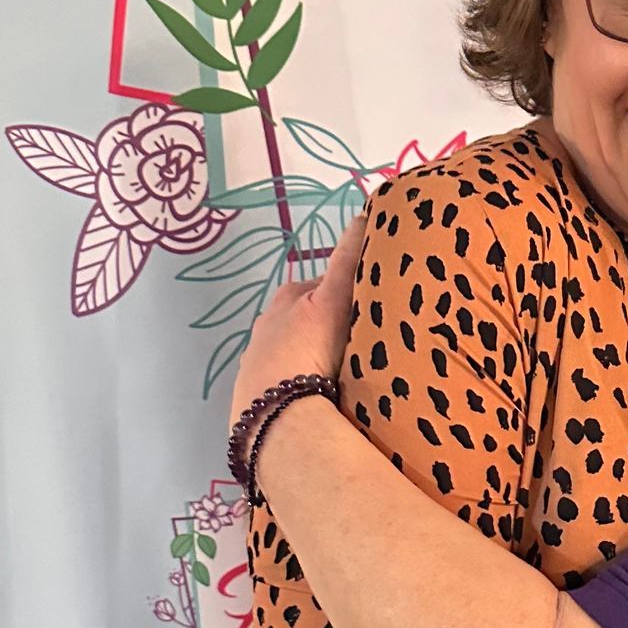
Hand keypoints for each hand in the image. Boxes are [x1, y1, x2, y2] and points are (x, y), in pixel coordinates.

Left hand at [229, 208, 371, 435]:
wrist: (278, 413)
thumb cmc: (311, 351)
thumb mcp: (334, 300)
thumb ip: (348, 261)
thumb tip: (364, 213)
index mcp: (290, 297)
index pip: (325, 283)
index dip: (348, 289)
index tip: (370, 301)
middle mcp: (269, 323)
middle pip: (306, 315)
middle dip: (329, 322)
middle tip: (360, 338)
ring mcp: (260, 360)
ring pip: (295, 348)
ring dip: (313, 354)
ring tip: (340, 371)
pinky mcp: (257, 392)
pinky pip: (287, 379)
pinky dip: (300, 381)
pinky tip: (318, 395)